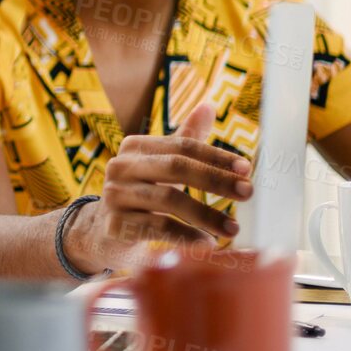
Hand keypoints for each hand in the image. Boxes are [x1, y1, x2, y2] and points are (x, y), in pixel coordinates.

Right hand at [78, 104, 253, 271]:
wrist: (104, 233)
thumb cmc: (141, 195)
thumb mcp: (160, 167)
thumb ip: (184, 139)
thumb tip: (208, 106)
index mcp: (134, 147)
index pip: (182, 145)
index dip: (216, 156)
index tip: (247, 169)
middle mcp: (121, 166)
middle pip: (176, 167)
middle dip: (216, 179)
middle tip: (247, 192)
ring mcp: (115, 195)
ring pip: (169, 199)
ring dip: (207, 215)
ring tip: (233, 229)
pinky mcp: (115, 224)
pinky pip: (159, 228)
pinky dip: (187, 236)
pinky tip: (208, 244)